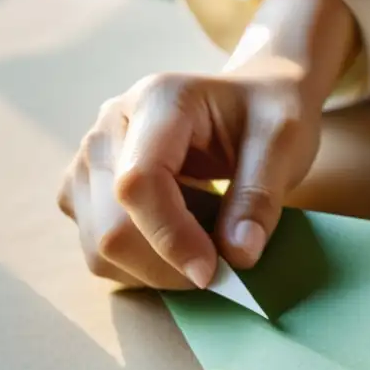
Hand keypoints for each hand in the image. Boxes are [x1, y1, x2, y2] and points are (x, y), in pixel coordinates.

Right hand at [57, 0, 355, 288]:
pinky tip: (180, 245)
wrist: (252, 97)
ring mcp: (90, 159)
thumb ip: (260, 197)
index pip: (139, 182)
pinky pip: (97, 249)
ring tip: (204, 249)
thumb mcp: (283, 143)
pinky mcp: (86, 189)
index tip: (215, 272)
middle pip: (110, 225)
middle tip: (221, 272)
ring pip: (97, 247)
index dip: (172, 238)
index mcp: (157, 102)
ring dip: (154, 270)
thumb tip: (237, 256)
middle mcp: (109, 126)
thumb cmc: (269, 113)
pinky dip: (140, 266)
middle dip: (167, 266)